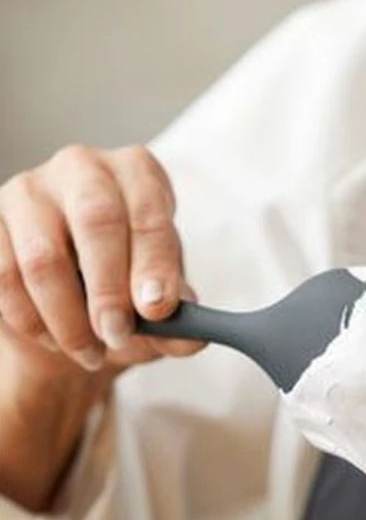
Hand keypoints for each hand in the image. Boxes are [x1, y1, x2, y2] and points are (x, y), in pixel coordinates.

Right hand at [0, 143, 201, 373]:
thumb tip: (192, 336)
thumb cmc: (125, 283)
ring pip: (42, 257)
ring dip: (67, 318)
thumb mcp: (160, 301)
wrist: (70, 296)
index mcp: (137, 172)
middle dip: (108, 289)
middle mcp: (83, 167)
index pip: (149, 210)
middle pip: (95, 219)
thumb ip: (179, 321)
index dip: (153, 262)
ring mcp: (29, 190)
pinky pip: (4, 276)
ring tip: (90, 352)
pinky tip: (54, 340)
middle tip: (117, 335)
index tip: (157, 308)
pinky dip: (31, 320)